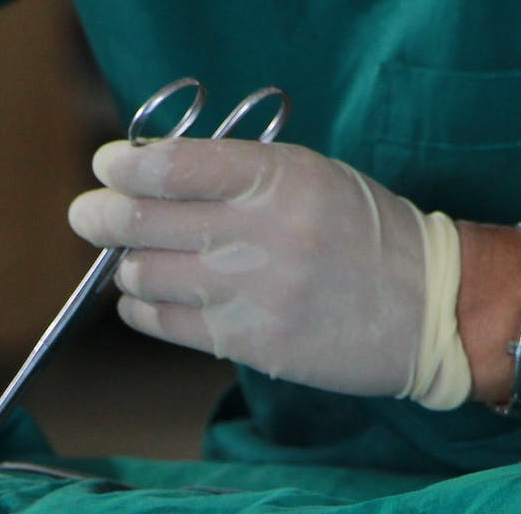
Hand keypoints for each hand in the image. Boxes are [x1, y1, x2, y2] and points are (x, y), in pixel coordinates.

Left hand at [68, 138, 470, 408]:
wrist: (428, 310)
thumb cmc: (370, 237)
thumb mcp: (316, 179)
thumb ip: (240, 175)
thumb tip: (154, 179)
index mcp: (280, 177)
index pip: (170, 165)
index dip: (123, 167)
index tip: (110, 169)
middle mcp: (262, 231)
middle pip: (141, 221)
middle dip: (101, 216)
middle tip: (92, 215)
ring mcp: (253, 291)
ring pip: (143, 275)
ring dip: (126, 267)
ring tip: (136, 263)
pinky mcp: (251, 342)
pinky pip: (165, 322)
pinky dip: (144, 307)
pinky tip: (152, 299)